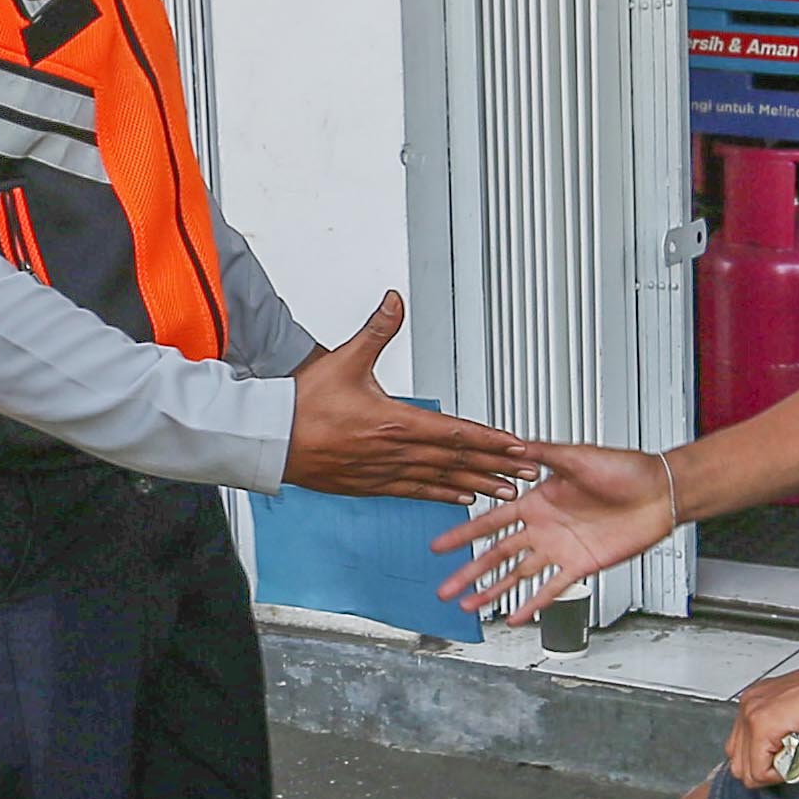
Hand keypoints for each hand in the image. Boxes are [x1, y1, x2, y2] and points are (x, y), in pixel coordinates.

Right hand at [286, 295, 538, 501]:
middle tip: (528, 472)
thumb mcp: (345, 359)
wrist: (269, 439)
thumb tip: (395, 301)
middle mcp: (394, 452)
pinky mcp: (370, 485)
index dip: (490, 440)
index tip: (517, 445)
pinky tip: (461, 497)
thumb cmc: (303, 404)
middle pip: (456, 461)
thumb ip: (376, 330)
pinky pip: (415, 492)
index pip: (455, 432)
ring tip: (507, 490)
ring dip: (477, 485)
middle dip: (496, 466)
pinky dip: (442, 494)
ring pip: (441, 481)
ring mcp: (383, 473)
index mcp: (394, 422)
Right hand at [436, 442, 675, 617]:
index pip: (491, 521)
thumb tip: (512, 445)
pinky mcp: (581, 565)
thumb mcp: (577, 456)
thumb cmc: (625, 470)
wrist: (659, 492)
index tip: (440, 546)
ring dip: (492, 591)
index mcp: (538, 501)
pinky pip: (552, 589)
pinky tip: (515, 617)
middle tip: (445, 588)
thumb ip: (543, 454)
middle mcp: (545, 527)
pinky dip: (533, 604)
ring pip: (518, 575)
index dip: (464, 534)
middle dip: (469, 571)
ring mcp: (561, 549)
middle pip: (497, 554)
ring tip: (469, 606)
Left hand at [727, 662, 798, 788]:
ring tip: (796, 760)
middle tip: (792, 763)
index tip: (787, 760)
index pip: (740, 748)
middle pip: (738, 762)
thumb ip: (780, 732)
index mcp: (755, 701)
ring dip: (771, 774)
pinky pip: (760, 770)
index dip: (763, 763)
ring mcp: (752, 714)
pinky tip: (798, 758)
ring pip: (745, 770)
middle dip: (764, 772)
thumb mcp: (798, 713)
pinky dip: (779, 775)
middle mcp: (748, 704)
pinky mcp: (763, 725)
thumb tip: (775, 760)